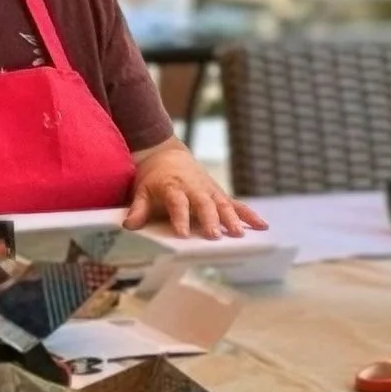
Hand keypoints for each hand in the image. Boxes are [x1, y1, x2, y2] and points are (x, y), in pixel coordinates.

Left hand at [126, 139, 268, 239]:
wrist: (167, 155)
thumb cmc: (153, 178)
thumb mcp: (141, 190)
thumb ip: (137, 208)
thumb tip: (128, 225)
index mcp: (174, 187)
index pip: (177, 203)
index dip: (179, 218)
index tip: (181, 234)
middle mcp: (194, 188)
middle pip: (204, 204)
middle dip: (210, 220)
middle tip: (215, 236)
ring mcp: (210, 190)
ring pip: (223, 204)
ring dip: (232, 219)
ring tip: (239, 235)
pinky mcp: (219, 193)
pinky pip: (236, 204)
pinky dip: (249, 214)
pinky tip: (262, 226)